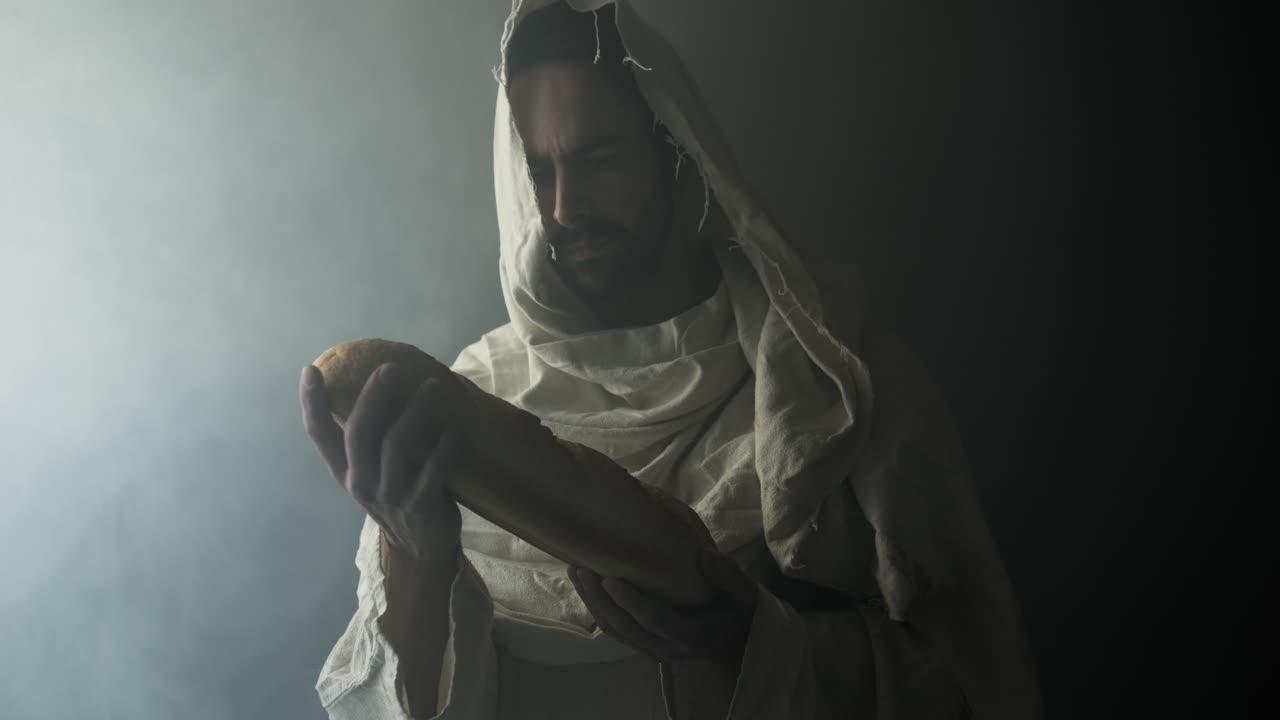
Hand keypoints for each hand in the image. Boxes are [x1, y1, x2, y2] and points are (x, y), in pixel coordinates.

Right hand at [300, 361, 467, 570]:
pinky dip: (446, 443)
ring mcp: (389, 495)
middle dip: (372, 396)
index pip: (319, 435)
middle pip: (359, 432)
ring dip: (416, 410)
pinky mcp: (419, 505)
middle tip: (389, 368)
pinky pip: (433, 466)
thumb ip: (371, 440)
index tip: (311, 370)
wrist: (421, 548)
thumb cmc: (398, 496)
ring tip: (432, 386)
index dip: (312, 403)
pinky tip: (456, 427)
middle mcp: (360, 482)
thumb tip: (382, 385)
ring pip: (396, 444)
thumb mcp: (374, 473)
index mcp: (344, 472)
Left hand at [568, 545, 759, 667]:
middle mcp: (669, 648)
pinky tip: (586, 587)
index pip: (655, 620)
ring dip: (592, 604)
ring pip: (616, 631)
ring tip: (576, 572)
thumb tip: (703, 555)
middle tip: (581, 568)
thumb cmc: (739, 611)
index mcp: (693, 634)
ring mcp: (655, 651)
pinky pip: (616, 632)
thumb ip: (728, 575)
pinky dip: (598, 610)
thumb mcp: (745, 592)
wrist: (739, 641)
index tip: (610, 578)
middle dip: (600, 599)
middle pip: (626, 627)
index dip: (631, 601)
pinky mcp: (646, 646)